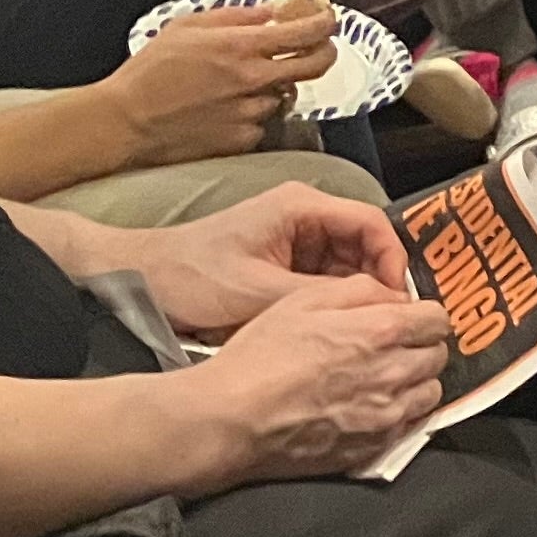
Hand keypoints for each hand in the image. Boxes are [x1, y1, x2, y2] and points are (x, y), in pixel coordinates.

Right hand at [106, 0, 338, 166]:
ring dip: (275, 86)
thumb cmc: (148, 72)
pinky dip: (254, 114)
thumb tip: (273, 11)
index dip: (326, 22)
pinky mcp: (241, 140)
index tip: (328, 18)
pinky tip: (226, 109)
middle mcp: (252, 80)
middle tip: (317, 47)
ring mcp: (250, 112)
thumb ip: (236, 16)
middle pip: (316, 65)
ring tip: (240, 84)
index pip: (307, 31)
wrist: (124, 122)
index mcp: (240, 47)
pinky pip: (263, 123)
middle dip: (324, 52)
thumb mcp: (187, 27)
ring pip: (285, 95)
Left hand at [131, 182, 413, 336]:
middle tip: (383, 323)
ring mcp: (292, 235)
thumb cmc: (191, 277)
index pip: (372, 222)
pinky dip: (329, 300)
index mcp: (301, 207)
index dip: (392, 260)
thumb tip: (371, 312)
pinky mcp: (281, 258)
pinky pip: (322, 275)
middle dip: (375, 282)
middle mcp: (303, 214)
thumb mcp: (258, 293)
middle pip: (363, 242)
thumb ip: (319, 296)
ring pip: (345, 262)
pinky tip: (330, 327)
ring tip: (358, 329)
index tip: (397, 301)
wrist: (140, 280)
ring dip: (352, 294)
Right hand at [178, 278, 450, 481]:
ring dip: (415, 382)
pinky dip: (399, 413)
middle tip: (394, 346)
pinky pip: (408, 426)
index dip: (423, 316)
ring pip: (429, 393)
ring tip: (384, 378)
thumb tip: (394, 296)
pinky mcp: (371, 448)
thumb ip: (361, 290)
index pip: (439, 319)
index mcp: (382, 331)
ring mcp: (385, 416)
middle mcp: (394, 374)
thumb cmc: (260, 357)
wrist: (230, 420)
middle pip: (438, 356)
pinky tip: (370, 406)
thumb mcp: (304, 300)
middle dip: (421, 347)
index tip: (408, 319)